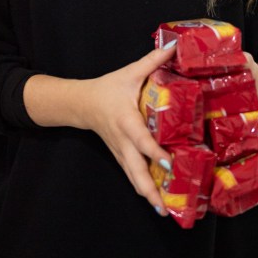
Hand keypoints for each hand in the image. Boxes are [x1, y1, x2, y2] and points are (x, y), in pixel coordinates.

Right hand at [76, 43, 177, 214]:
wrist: (82, 103)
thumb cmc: (108, 88)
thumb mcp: (130, 72)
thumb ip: (153, 61)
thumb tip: (174, 46)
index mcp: (126, 120)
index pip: (141, 140)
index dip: (154, 152)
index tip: (169, 163)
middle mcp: (123, 141)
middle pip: (134, 170)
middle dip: (149, 190)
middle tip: (165, 206)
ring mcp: (120, 153)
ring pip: (133, 178)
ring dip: (148, 195)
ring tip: (165, 211)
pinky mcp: (120, 158)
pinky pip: (132, 176)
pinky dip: (144, 189)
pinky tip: (157, 200)